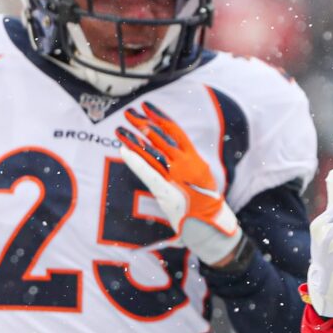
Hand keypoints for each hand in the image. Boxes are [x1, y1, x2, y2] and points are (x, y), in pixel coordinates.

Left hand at [115, 101, 241, 266]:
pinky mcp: (167, 191)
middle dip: (143, 124)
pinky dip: (135, 161)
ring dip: (135, 140)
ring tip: (120, 128)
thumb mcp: (199, 181)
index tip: (147, 107)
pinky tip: (123, 150)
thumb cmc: (205, 204)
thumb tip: (171, 158)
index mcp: (194, 160)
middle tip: (129, 112)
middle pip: (161, 139)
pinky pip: (149, 172)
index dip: (160, 118)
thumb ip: (185, 168)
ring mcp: (176, 177)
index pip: (175, 133)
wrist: (212, 225)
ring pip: (153, 153)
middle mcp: (186, 165)